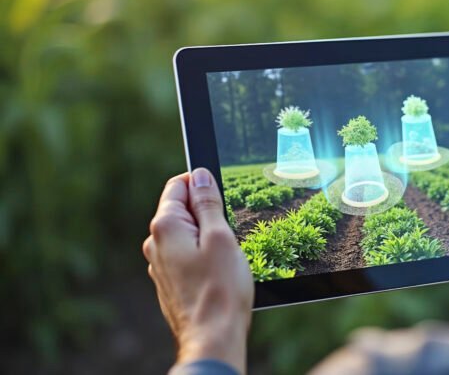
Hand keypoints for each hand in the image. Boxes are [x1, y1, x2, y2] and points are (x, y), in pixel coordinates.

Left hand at [143, 168, 253, 373]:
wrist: (212, 338)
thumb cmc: (220, 289)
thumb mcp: (221, 236)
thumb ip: (208, 203)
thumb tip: (200, 176)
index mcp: (166, 226)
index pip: (179, 185)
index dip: (203, 185)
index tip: (222, 198)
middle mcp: (155, 243)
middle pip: (182, 209)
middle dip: (206, 213)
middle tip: (229, 232)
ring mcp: (159, 264)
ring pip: (185, 233)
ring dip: (205, 236)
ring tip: (224, 258)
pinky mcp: (167, 281)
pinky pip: (185, 254)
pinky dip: (201, 255)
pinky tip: (216, 273)